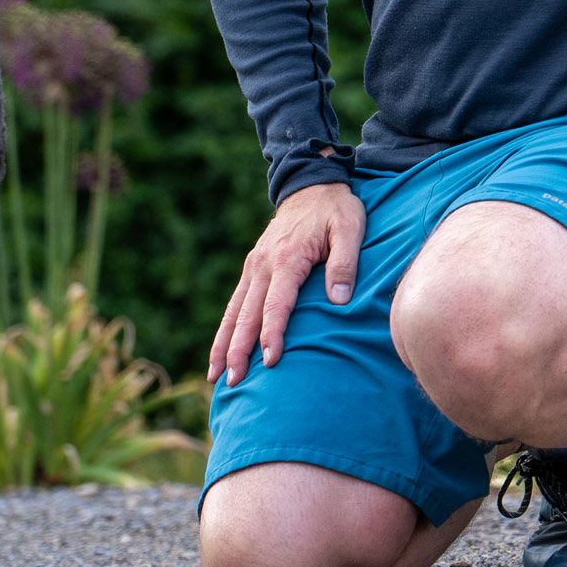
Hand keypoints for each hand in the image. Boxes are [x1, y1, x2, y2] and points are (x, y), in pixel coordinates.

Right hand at [210, 180, 365, 387]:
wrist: (311, 184)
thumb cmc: (336, 209)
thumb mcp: (350, 229)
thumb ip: (345, 263)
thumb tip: (340, 301)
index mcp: (286, 259)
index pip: (275, 305)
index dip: (271, 335)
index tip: (270, 362)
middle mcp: (263, 265)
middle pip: (247, 315)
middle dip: (237, 350)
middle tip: (232, 381)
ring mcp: (254, 267)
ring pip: (234, 312)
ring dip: (223, 344)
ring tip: (216, 375)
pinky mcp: (252, 268)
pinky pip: (235, 303)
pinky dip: (226, 329)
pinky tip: (221, 350)